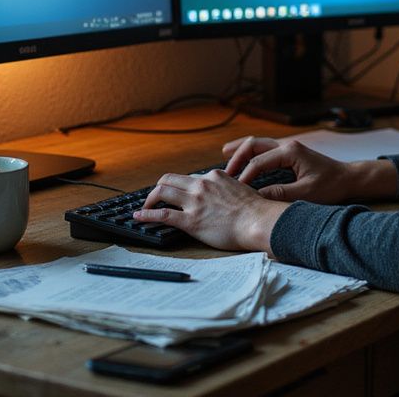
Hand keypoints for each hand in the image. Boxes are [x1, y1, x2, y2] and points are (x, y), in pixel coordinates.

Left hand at [135, 170, 285, 252]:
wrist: (258, 221)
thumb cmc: (255, 210)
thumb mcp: (240, 189)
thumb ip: (227, 189)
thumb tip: (224, 196)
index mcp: (214, 176)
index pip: (189, 177)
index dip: (179, 186)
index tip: (175, 193)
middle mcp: (201, 185)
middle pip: (169, 179)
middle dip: (158, 188)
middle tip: (154, 198)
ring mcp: (195, 202)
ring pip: (162, 192)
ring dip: (149, 199)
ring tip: (145, 208)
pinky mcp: (191, 220)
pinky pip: (162, 215)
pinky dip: (147, 215)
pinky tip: (139, 218)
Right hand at [222, 135, 397, 203]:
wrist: (347, 178)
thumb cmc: (331, 185)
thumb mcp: (307, 193)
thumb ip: (281, 194)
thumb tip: (257, 197)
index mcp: (290, 152)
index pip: (258, 161)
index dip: (244, 176)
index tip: (236, 190)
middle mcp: (287, 145)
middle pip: (253, 144)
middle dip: (236, 157)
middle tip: (224, 173)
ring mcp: (287, 147)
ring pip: (257, 143)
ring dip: (241, 150)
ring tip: (224, 157)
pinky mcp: (288, 153)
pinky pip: (264, 149)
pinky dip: (250, 153)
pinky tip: (242, 160)